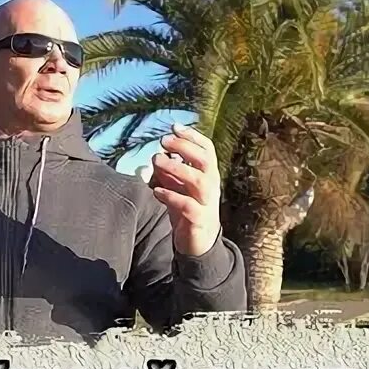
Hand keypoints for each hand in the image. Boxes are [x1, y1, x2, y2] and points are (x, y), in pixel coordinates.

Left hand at [150, 123, 221, 256]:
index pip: (207, 149)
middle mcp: (211, 185)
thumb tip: (159, 155)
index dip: (193, 136)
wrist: (199, 242)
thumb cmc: (188, 208)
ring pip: (199, 181)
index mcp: (208, 174)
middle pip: (205, 160)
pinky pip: (188, 206)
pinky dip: (172, 196)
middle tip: (163, 142)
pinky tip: (157, 191)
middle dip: (185, 147)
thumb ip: (171, 172)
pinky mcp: (199, 220)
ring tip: (157, 161)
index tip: (174, 126)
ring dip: (177, 168)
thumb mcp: (179, 186)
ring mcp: (207, 203)